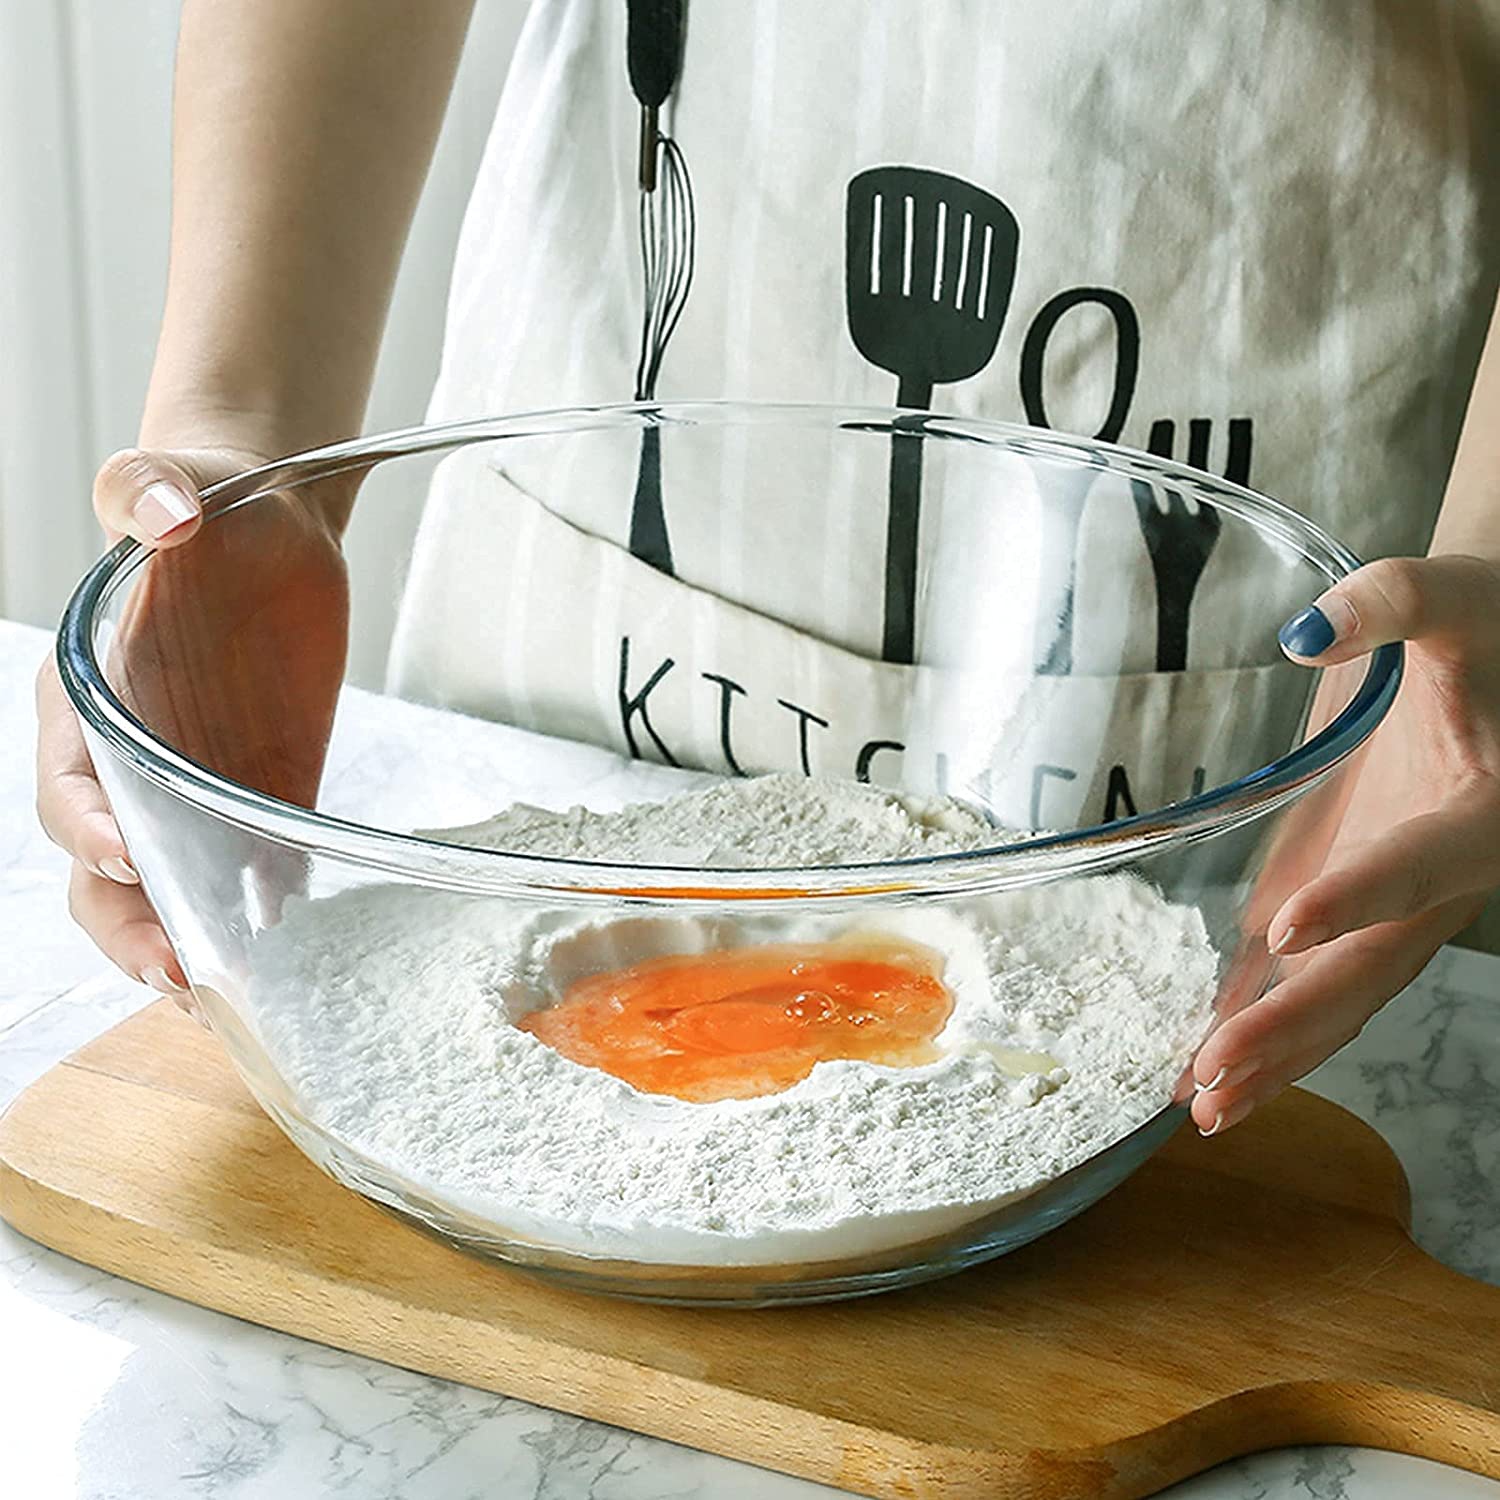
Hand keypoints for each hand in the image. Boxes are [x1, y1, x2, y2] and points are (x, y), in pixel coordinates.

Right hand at [36, 446, 348, 996]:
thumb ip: (151, 488)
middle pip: (102, 863)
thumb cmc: (210, 501)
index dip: (82, 821)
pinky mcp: (257, 793)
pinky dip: (253, 923)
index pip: (66, 777)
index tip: (122, 850)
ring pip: (164, 886)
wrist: (273, 525)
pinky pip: (245, 874)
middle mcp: (132, 755)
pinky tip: (281, 965)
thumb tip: (162, 514)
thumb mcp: (178, 483)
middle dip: (124, 920)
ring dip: (180, 942)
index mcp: (90, 695)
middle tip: (173, 968)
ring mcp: (194, 784)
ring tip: (221, 999)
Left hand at [1189, 554, 1499, 1134]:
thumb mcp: (1454, 599)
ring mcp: (1401, 903)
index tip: (1287, 925)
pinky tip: (1212, 1067)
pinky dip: (1271, 1022)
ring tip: (1205, 1106)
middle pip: (1368, 966)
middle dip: (1292, 1022)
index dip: (1358, 896)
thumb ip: (1394, 603)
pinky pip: (1323, 978)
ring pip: (1346, 994)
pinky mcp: (1362, 902)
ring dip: (1279, 1052)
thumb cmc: (1487, 623)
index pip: (1418, 863)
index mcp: (1483, 813)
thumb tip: (1303, 632)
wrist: (1499, 654)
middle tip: (1214, 1074)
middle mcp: (1445, 878)